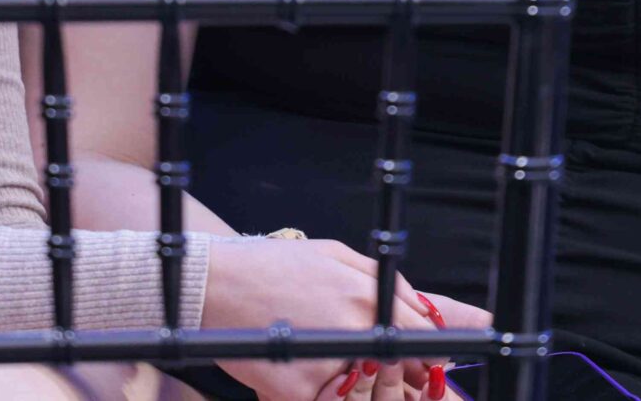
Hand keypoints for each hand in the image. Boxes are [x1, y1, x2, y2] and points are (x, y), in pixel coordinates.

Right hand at [201, 235, 485, 400]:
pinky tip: (292, 372)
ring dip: (354, 386)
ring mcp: (328, 365)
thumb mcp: (336, 255)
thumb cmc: (274, 266)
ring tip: (321, 360)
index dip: (429, 351)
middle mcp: (355, 331)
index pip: (424, 337)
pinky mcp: (298, 393)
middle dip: (398, 375)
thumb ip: (386, 282)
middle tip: (370, 366)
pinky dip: (310, 393)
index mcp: (368, 297)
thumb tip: (424, 310)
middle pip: (401, 370)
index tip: (426, 359)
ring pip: (362, 393)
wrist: (211, 284)